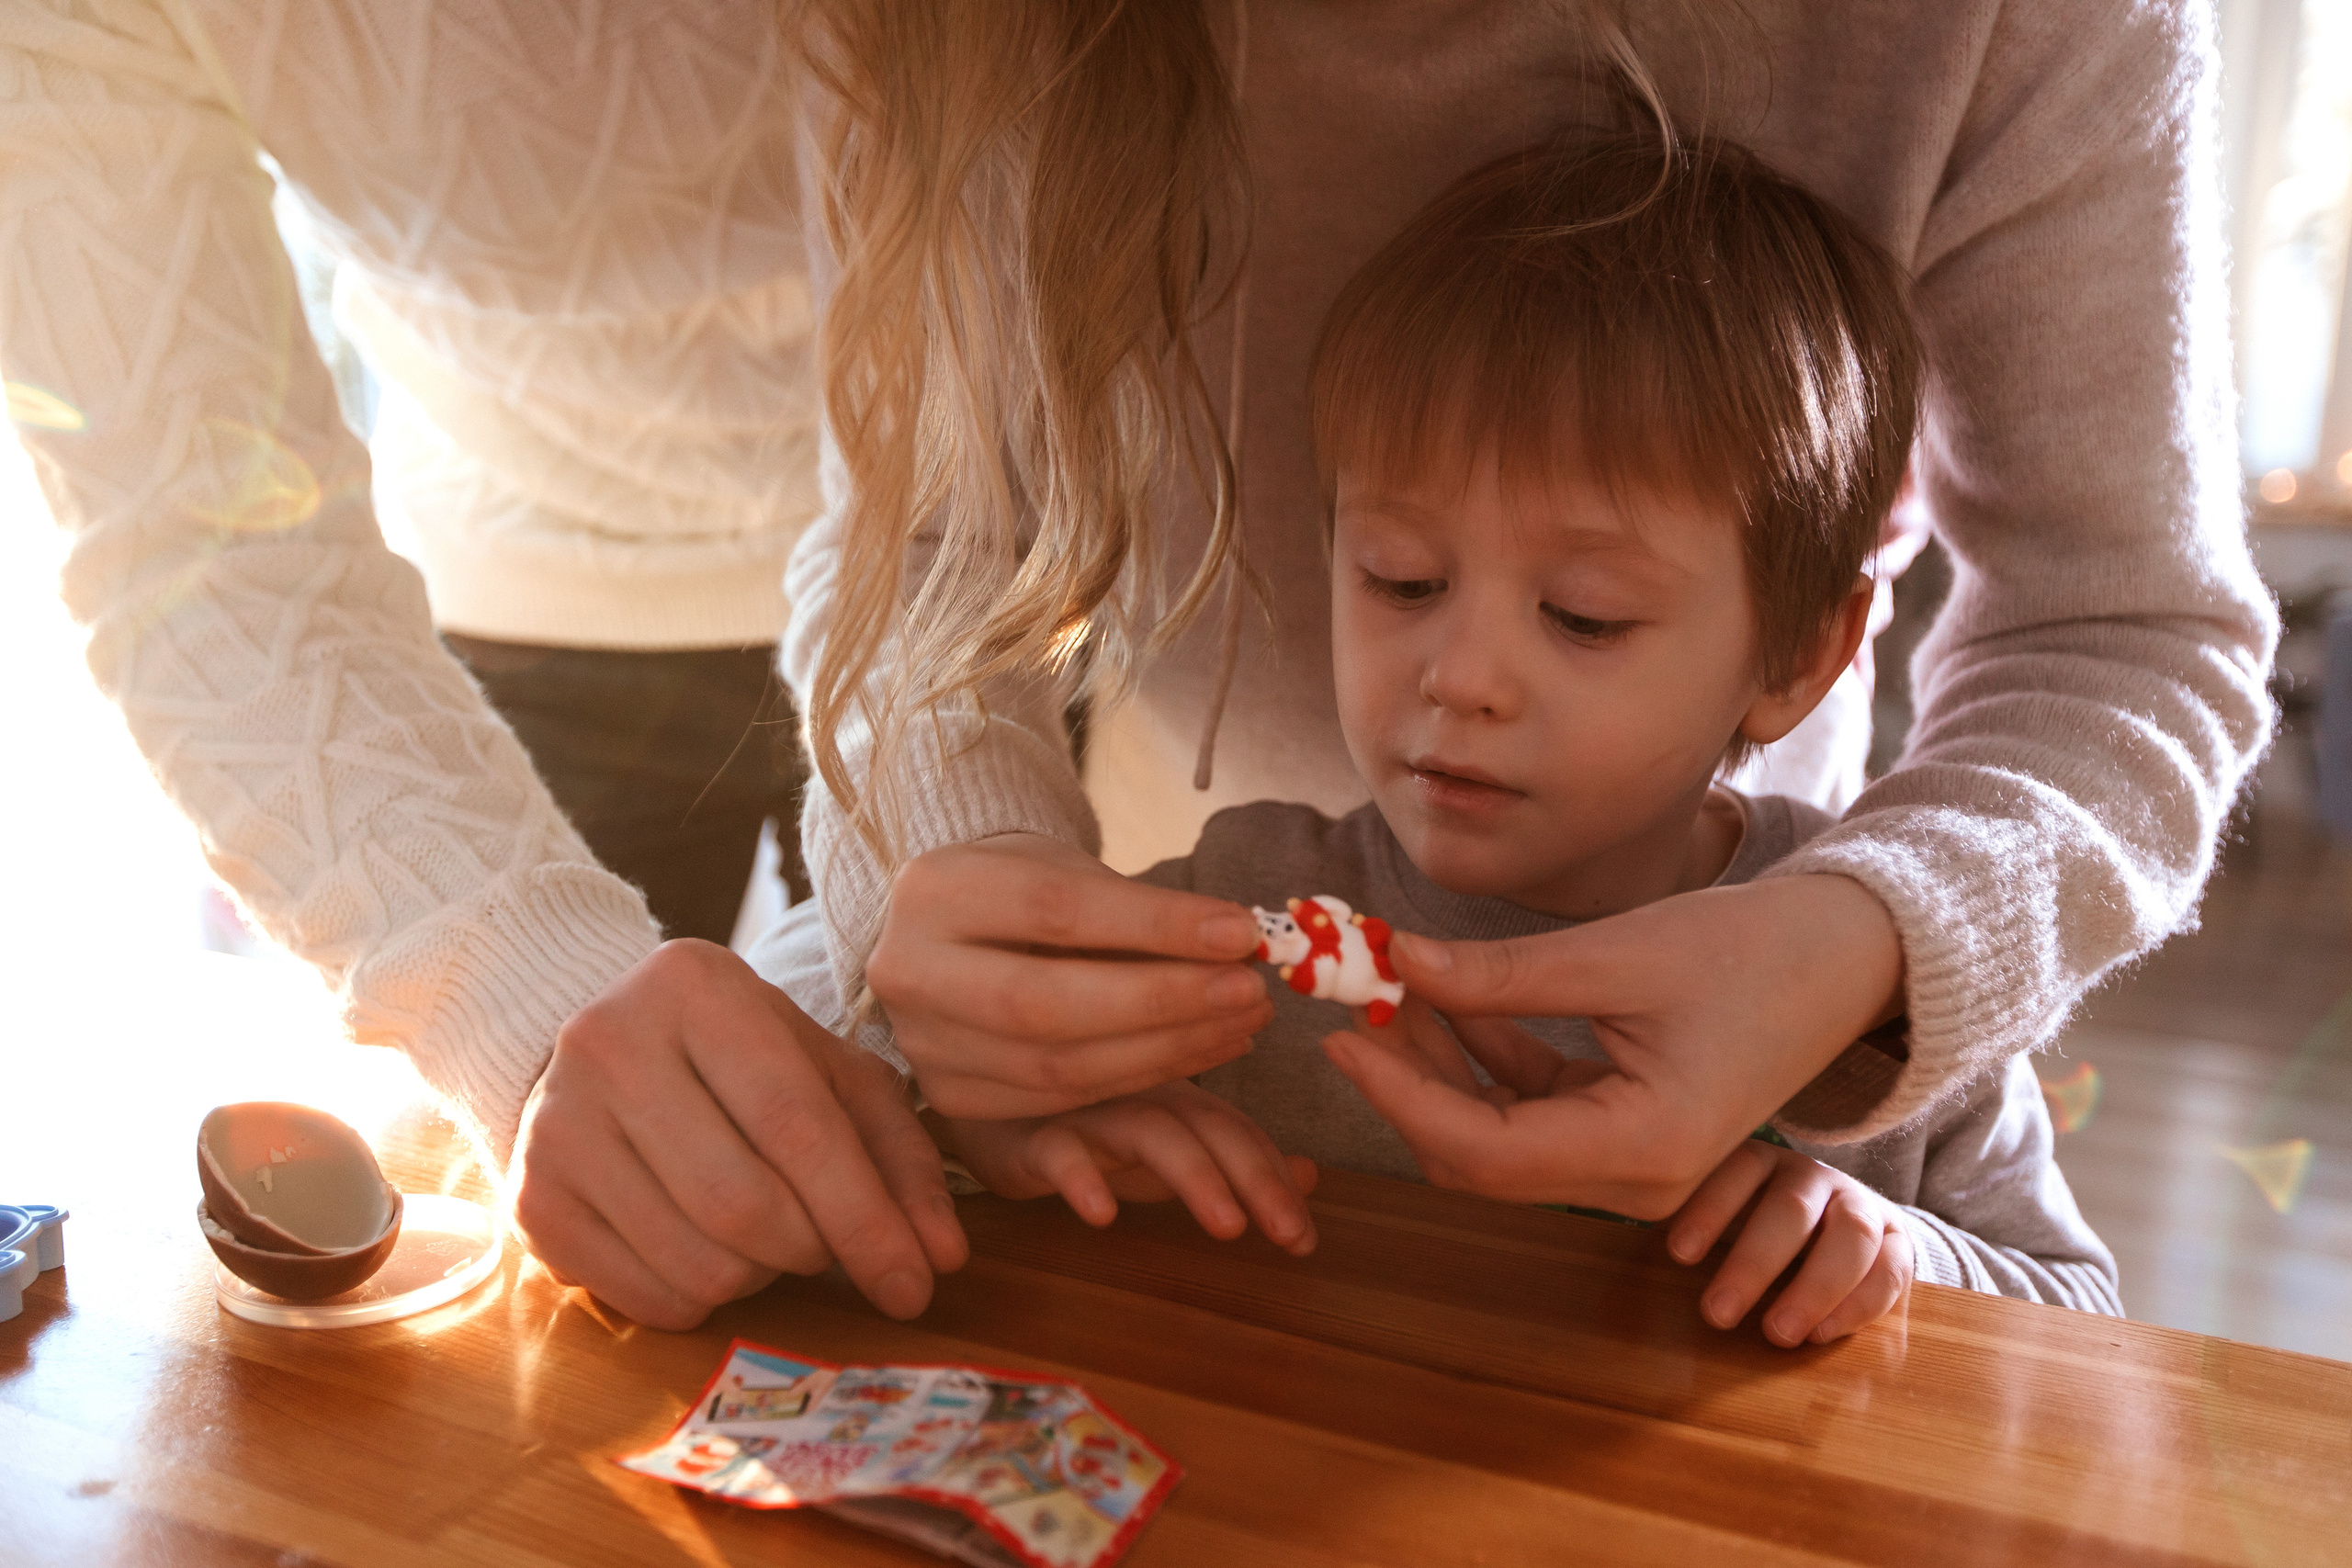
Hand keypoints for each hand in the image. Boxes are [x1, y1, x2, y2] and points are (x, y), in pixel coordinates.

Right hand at [509, 940, 969, 1330]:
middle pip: (744, 1205)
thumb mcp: (829, 1073)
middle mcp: (609, 1044)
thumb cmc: (741, 1062)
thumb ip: (899, 1155)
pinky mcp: (530, 1200)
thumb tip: (940, 1258)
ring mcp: (555, 1124)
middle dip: (813, 1250)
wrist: (608, 1051)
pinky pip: (645, 1298)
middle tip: (829, 1244)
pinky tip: (707, 1250)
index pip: (795, 1124)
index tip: (915, 1284)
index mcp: (697, 987)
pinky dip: (702, 1300)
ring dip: (761, 1277)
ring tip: (767, 1235)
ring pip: (697, 1262)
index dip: (864, 1216)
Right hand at [868, 833, 1275, 1118]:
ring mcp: (923, 1043)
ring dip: (1167, 1049)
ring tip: (1241, 1020)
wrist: (952, 932)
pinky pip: (1059, 1101)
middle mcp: (906, 970)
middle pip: (1045, 1002)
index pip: (1055, 910)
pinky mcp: (951, 1096)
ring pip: (1056, 1066)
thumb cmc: (1024, 890)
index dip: (1154, 926)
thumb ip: (1137, 908)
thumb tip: (1237, 942)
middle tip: (1248, 990)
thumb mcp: (1066, 869)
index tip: (1239, 931)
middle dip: (1162, 1001)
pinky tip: (1200, 1050)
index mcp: (932, 890)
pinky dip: (1141, 1078)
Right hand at [934, 1082, 1318, 1254]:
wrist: (979, 1099)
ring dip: (1192, 1177)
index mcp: (1178, 1097)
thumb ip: (1229, 1160)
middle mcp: (1143, 1094)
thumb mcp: (1163, 1145)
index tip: (1305, 1238)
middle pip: (1209, 1128)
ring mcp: (1089, 1110)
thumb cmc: (1084, 1125)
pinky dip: (1082, 1177)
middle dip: (1255, 1179)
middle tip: (1289, 1236)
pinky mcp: (1032, 1133)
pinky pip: (1060, 1151)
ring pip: (1149, 1133)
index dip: (1276, 1179)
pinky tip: (1101, 1213)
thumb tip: (1309, 1175)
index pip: (1239, 1133)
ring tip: (1227, 1228)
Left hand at [1322, 875, 1902, 1219]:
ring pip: (1500, 1138)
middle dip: (1408, 1085)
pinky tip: (1449, 997)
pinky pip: (1536, 1112)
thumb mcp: (1617, 955)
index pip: (1482, 1150)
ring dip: (1441, 1069)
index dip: (1398, 1096)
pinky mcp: (1629, 1132)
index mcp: (1643, 1149)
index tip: (1340, 1035)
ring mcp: (1634, 1165)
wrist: (1847, 958)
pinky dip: (1487, 1061)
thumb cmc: (1753, 950)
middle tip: (1356, 1003)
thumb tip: (1398, 963)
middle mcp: (1638, 1181)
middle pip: (1480, 1158)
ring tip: (1395, 985)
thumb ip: (1503, 975)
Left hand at [1665, 1141, 1913, 1346]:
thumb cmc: (1748, 1220)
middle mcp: (1812, 1177)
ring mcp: (1858, 1204)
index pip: (1737, 1171)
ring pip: (1851, 1237)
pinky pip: (1891, 1269)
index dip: (1709, 1209)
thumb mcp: (1714, 1207)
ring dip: (1814, 1289)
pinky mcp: (1895, 1239)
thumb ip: (1676, 1209)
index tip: (1677, 1253)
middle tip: (1716, 1314)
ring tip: (1777, 1335)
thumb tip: (1606, 1184)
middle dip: (1754, 1263)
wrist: (1833, 1221)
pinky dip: (1859, 1305)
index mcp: (1762, 1160)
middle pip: (1790, 1209)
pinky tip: (1822, 1335)